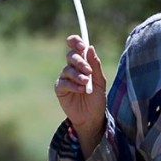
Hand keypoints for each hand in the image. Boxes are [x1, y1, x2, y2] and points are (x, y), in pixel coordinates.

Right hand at [54, 36, 107, 154]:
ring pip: (67, 69)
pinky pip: (63, 82)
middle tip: (88, 70)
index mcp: (83, 63)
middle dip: (79, 61)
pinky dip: (73, 85)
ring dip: (78, 75)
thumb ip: (95, 65)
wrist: (92, 117)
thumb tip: (90, 48)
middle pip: (71, 56)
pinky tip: (81, 90)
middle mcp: (72, 68)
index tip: (82, 45)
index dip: (76, 42)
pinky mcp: (60, 89)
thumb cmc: (97, 99)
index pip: (75, 47)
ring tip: (86, 83)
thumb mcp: (100, 82)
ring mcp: (65, 78)